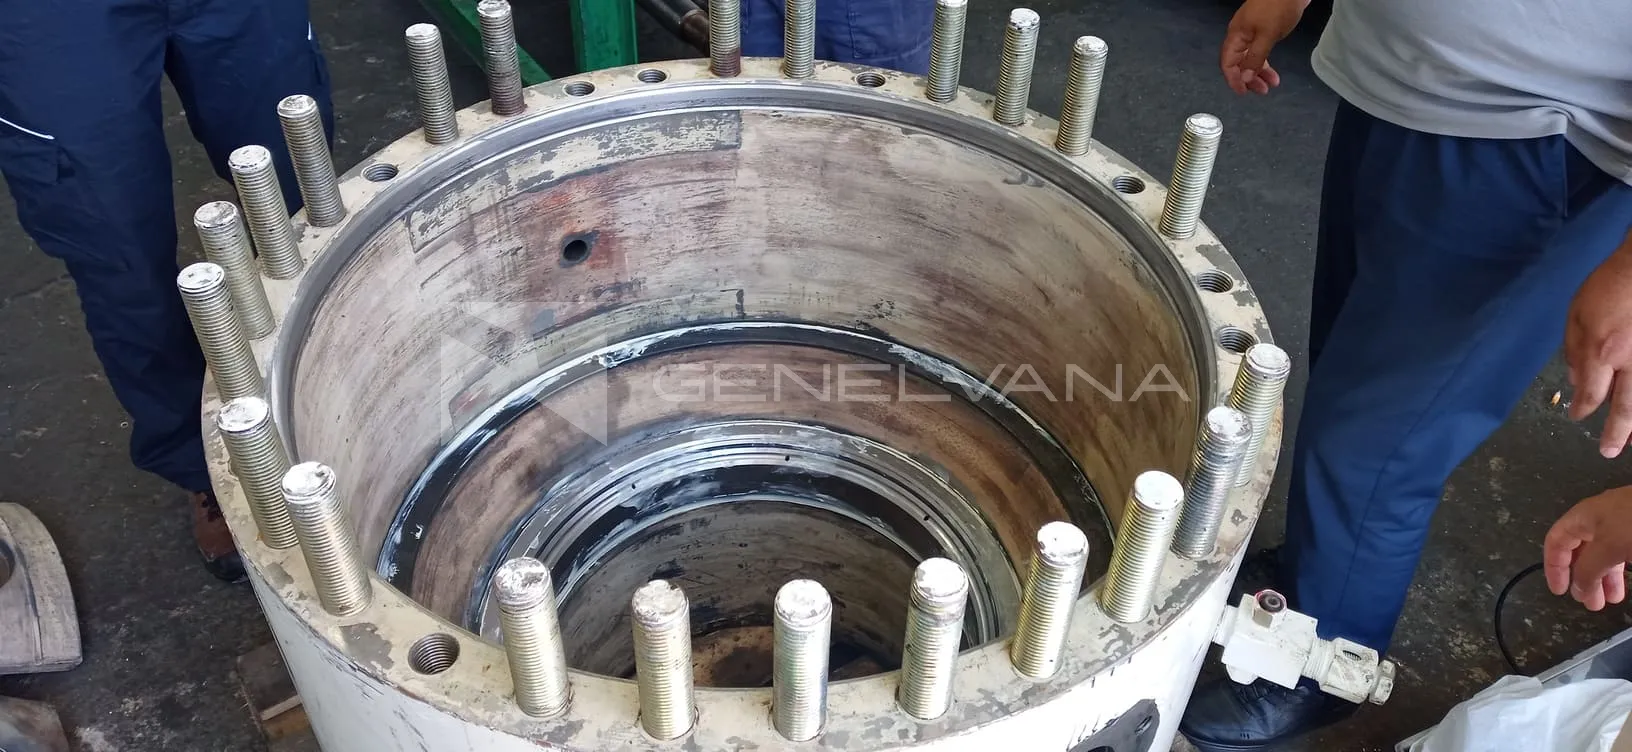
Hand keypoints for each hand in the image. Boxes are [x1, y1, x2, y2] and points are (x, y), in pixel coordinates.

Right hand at [1219, 0, 1307, 94]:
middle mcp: (1241, 35)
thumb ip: (1255, 58)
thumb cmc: (1278, 6)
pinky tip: (1272, 69)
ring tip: (1271, 83)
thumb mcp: (1267, 35)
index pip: (1228, 63)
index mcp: (1236, 35)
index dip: (1234, 79)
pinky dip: (1265, 62)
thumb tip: (1245, 78)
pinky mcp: (1264, 29)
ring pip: (1250, 58)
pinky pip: (1259, 51)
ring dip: (1259, 72)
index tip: (1244, 92)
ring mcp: (1252, 32)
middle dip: (1249, 78)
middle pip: (1239, 63)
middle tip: (1262, 90)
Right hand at [1544, 486, 1631, 610]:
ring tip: (1613, 600)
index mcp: (1584, 516)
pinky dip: (1622, 570)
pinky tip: (1627, 584)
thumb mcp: (1608, 548)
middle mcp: (1600, 519)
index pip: (1556, 541)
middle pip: (1582, 550)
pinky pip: (1623, 553)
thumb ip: (1588, 570)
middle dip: (1584, 578)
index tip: (1560, 593)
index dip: (1554, 567)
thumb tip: (1578, 590)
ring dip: (1605, 579)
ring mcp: (1623, 524)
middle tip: (1592, 604)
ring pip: (1605, 554)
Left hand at [1566, 233, 1631, 457]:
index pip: (1590, 392)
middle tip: (1609, 452)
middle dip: (1616, 432)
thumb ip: (1574, 346)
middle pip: (1625, 406)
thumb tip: (1572, 377)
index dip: (1583, 408)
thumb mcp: (1578, 312)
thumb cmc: (1610, 285)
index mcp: (1602, 352)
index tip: (1578, 416)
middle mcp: (1631, 362)